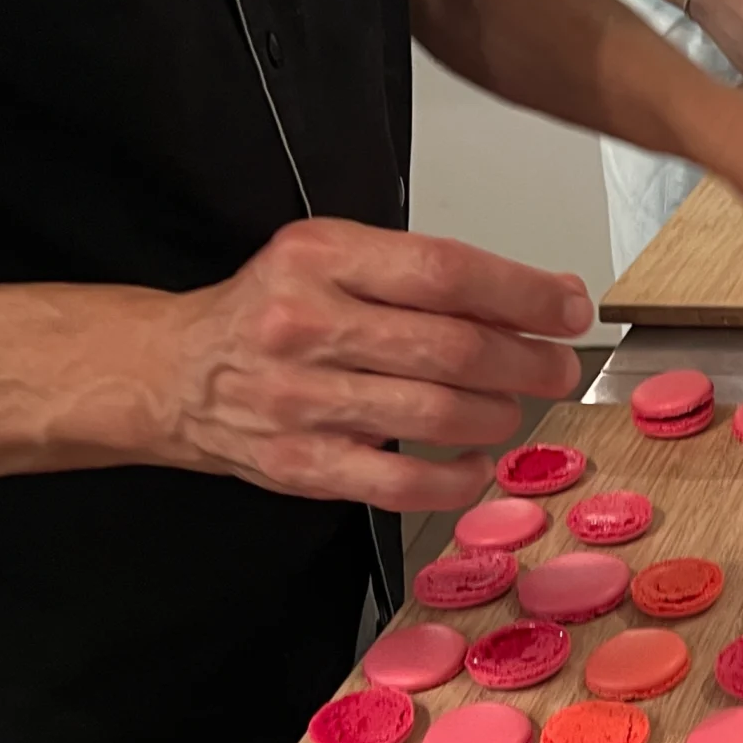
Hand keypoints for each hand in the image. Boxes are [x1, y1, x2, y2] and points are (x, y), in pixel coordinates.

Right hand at [156, 219, 589, 509]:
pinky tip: (473, 463)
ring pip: (437, 415)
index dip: (523, 293)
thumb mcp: (334, 260)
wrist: (175, 372)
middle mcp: (307, 325)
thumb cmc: (268, 311)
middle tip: (557, 367)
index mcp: (322, 258)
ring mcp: (301, 401)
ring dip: (497, 415)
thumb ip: (422, 277)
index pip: (446, 272)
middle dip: (528, 362)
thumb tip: (532, 302)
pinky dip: (456, 478)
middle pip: (453, 348)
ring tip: (511, 407)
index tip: (568, 307)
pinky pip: (402, 484)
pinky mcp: (302, 464)